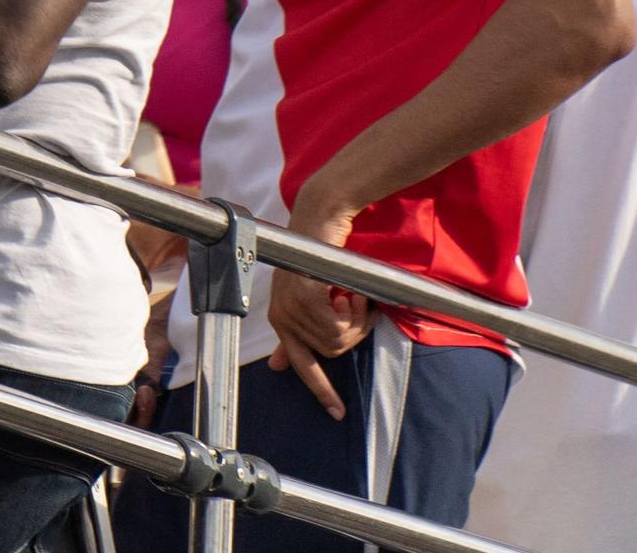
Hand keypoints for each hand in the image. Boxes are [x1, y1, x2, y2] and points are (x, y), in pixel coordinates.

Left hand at [267, 188, 372, 417]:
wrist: (319, 222)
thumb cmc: (320, 260)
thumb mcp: (309, 298)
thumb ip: (298, 331)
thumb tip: (280, 367)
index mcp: (282, 320)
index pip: (301, 366)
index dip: (322, 391)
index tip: (339, 414)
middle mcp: (281, 317)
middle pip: (331, 354)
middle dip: (354, 334)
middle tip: (356, 306)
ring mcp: (290, 308)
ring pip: (338, 341)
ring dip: (356, 320)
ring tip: (349, 295)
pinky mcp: (303, 297)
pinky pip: (338, 327)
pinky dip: (354, 312)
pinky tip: (348, 292)